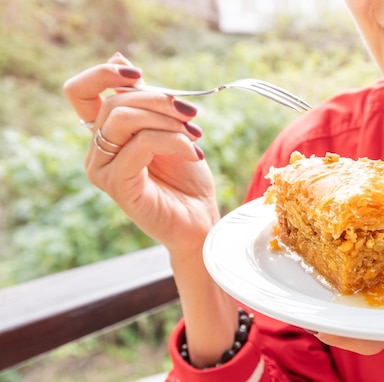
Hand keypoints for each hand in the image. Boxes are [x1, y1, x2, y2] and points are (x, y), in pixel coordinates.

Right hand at [64, 53, 238, 366]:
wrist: (200, 220)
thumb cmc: (187, 178)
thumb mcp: (170, 129)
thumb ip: (146, 101)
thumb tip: (117, 57)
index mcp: (105, 135)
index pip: (81, 93)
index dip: (103, 74)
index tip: (138, 73)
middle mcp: (96, 151)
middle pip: (114, 103)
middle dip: (159, 100)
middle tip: (191, 114)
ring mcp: (103, 170)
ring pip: (124, 119)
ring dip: (167, 120)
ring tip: (195, 135)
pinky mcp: (118, 185)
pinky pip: (140, 144)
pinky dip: (173, 140)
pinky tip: (194, 152)